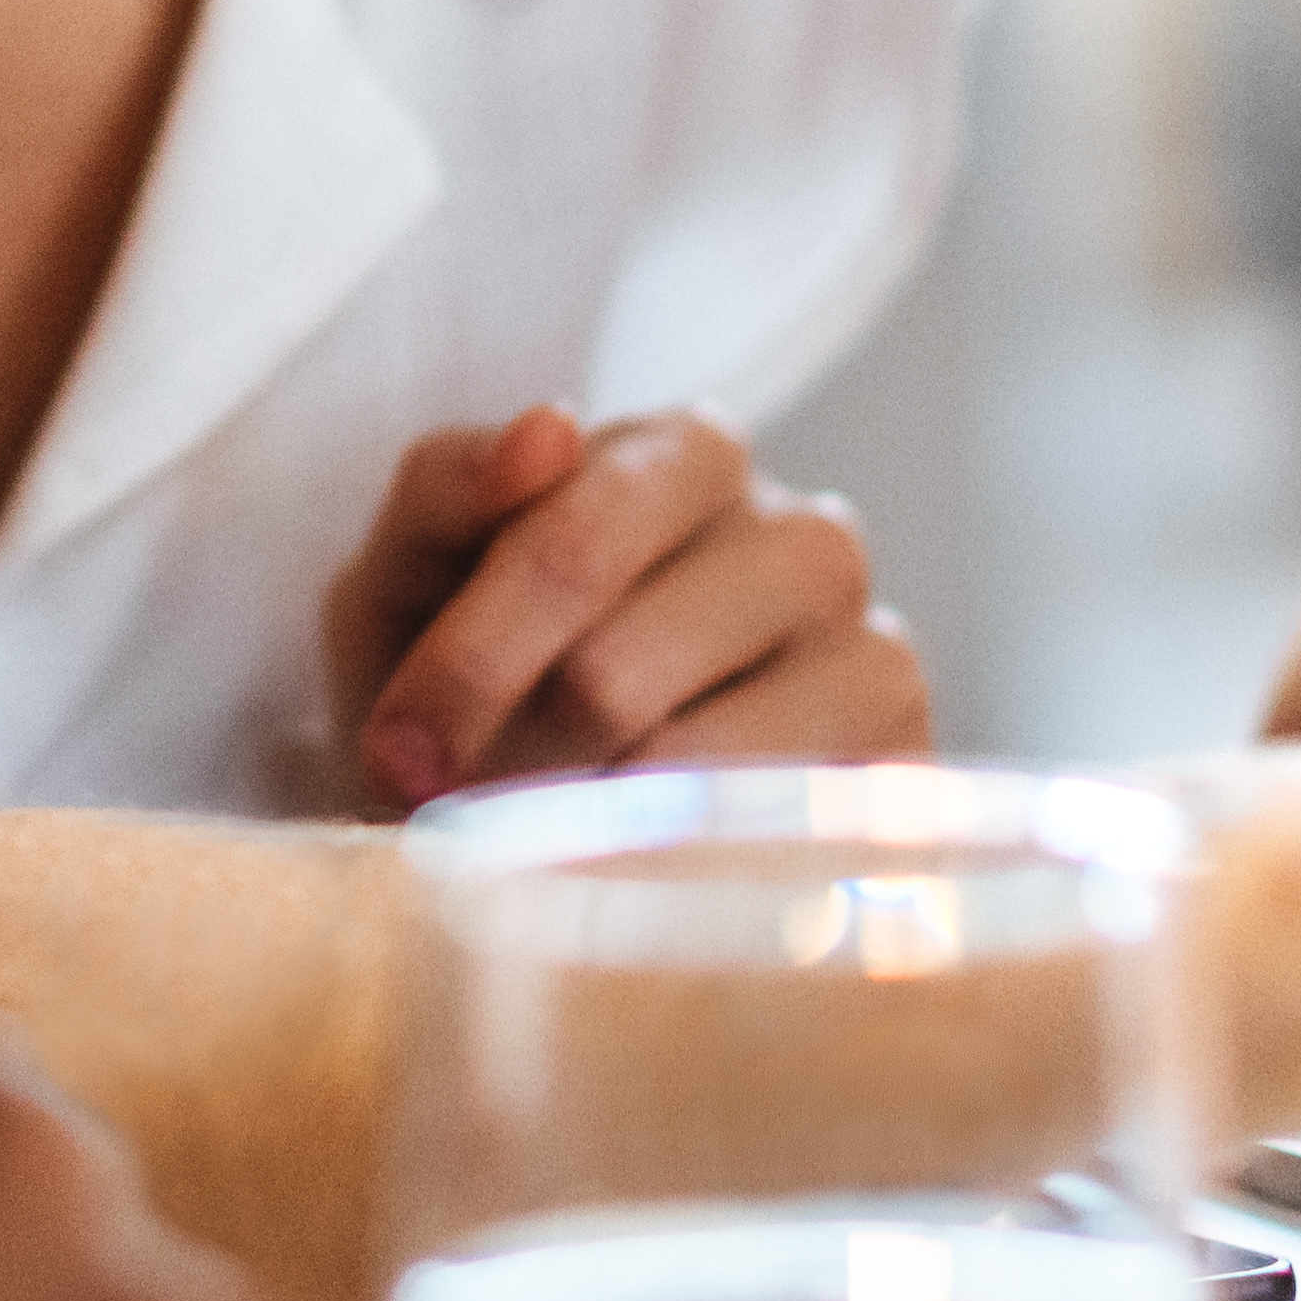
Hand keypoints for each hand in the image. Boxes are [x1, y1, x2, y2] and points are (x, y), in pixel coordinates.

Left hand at [324, 406, 922, 814]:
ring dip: (582, 823)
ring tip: (539, 839)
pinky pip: (770, 844)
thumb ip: (452, 486)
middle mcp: (807, 538)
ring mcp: (872, 656)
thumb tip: (547, 430)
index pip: (573, 543)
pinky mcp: (903, 780)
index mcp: (689, 456)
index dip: (468, 662)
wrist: (546, 814)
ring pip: (692, 769)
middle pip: (620, 672)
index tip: (397, 751)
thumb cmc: (482, 674)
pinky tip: (634, 868)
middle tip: (455, 813)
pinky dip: (674, 871)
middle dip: (511, 758)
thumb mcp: (416, 572)